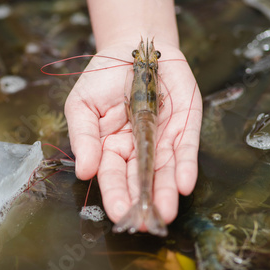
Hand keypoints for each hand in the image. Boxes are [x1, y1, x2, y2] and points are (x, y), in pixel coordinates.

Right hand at [64, 39, 201, 230]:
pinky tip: (184, 183)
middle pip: (141, 177)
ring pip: (166, 168)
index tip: (118, 213)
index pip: (112, 175)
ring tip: (165, 212)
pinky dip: (186, 164)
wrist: (130, 46)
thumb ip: (83, 137)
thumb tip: (83, 171)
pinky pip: (187, 146)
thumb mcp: (82, 105)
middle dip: (143, 200)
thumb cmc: (102, 78)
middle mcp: (139, 147)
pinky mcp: (185, 122)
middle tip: (145, 222)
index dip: (116, 193)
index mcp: (111, 146)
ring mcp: (163, 136)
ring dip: (166, 190)